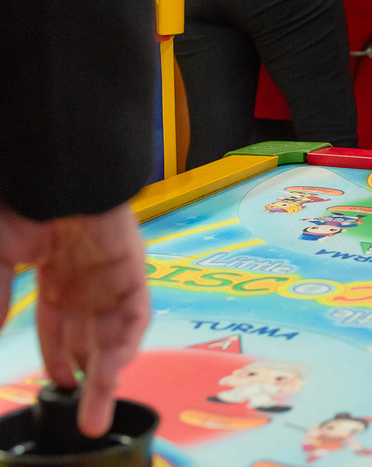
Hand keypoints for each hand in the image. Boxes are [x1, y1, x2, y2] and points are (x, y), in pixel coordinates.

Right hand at [0, 202, 149, 437]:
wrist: (56, 174)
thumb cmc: (22, 205)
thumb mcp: (1, 261)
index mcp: (55, 273)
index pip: (59, 326)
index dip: (58, 359)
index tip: (54, 388)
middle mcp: (86, 278)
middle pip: (91, 337)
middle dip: (87, 380)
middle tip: (84, 419)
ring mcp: (111, 273)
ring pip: (116, 332)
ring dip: (108, 373)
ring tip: (96, 409)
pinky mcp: (133, 268)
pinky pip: (136, 312)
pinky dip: (126, 342)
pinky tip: (114, 369)